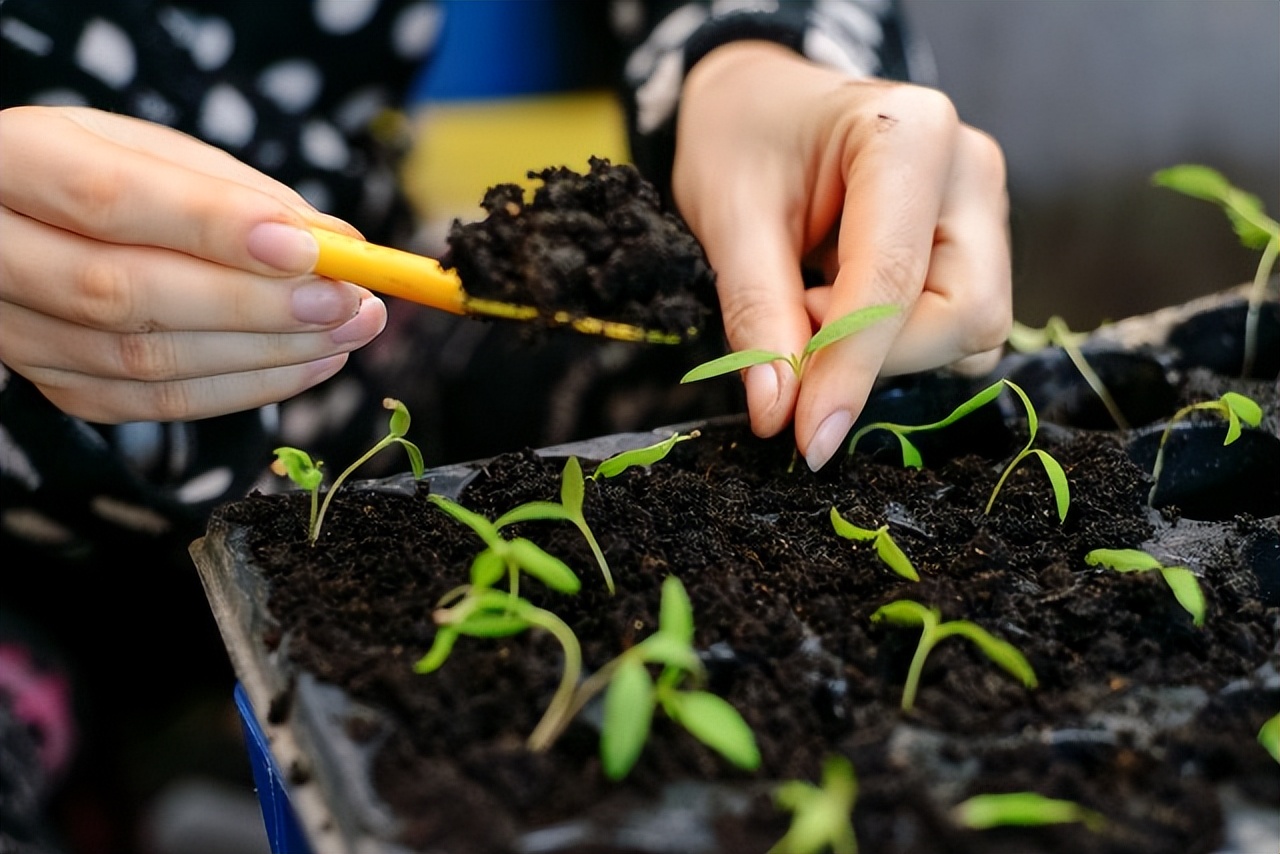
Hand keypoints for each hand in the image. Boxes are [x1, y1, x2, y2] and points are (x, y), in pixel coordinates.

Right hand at [0, 106, 385, 423]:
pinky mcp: (50, 383)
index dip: (215, 227)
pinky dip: (244, 389)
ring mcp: (13, 329)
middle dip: (256, 304)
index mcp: (9, 159)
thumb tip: (335, 240)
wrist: (15, 224)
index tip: (312, 247)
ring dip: (267, 354)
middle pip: (125, 294)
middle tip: (349, 301)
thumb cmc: (96, 175)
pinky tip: (309, 363)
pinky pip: (151, 404)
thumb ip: (234, 190)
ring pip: (142, 361)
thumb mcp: (149, 152)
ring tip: (349, 331)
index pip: (107, 198)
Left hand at [673, 42, 1010, 469]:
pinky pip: (956, 328)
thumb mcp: (728, 219)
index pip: (895, 280)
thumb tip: (779, 415)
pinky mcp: (975, 246)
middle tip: (790, 329)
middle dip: (877, 357)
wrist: (760, 101)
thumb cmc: (740, 142)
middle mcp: (970, 171)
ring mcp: (982, 210)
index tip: (807, 439)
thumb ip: (757, 315)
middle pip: (963, 314)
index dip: (850, 369)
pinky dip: (895, 343)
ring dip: (885, 352)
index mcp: (910, 136)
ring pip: (971, 331)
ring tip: (809, 302)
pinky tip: (839, 307)